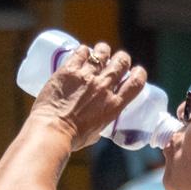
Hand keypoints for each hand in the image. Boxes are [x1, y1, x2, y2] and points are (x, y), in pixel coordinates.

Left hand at [29, 42, 146, 150]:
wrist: (52, 131)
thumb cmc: (72, 138)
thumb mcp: (95, 133)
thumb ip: (100, 122)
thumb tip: (96, 120)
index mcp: (113, 106)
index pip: (135, 83)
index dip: (139, 74)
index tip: (136, 71)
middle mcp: (103, 88)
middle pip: (121, 62)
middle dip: (122, 59)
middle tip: (116, 61)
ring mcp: (86, 77)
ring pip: (103, 52)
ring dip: (103, 51)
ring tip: (99, 54)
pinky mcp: (69, 70)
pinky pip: (81, 51)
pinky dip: (84, 51)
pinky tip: (81, 54)